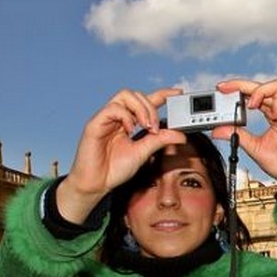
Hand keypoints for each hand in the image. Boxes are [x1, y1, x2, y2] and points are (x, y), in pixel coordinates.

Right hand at [58, 88, 185, 223]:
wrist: (96, 184)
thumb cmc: (114, 169)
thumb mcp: (144, 153)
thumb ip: (160, 140)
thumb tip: (181, 135)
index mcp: (128, 122)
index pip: (145, 101)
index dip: (162, 94)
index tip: (178, 93)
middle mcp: (117, 117)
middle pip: (135, 94)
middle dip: (151, 107)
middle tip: (155, 128)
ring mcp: (105, 119)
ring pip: (124, 95)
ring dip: (141, 109)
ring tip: (146, 127)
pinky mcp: (95, 124)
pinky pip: (112, 109)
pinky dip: (126, 116)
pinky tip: (130, 129)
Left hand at [210, 79, 276, 217]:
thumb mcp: (253, 147)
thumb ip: (237, 136)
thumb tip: (217, 130)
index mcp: (271, 116)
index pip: (254, 94)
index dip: (239, 88)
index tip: (221, 89)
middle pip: (263, 85)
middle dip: (242, 84)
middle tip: (224, 88)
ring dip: (260, 90)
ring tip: (250, 104)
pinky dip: (276, 103)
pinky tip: (270, 115)